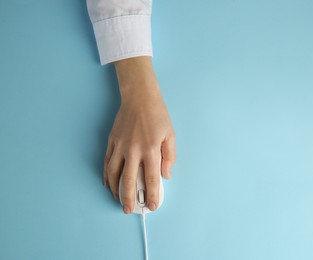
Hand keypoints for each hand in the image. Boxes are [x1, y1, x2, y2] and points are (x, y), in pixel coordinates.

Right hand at [103, 57, 175, 213]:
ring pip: (113, 173)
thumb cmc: (158, 116)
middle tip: (129, 209)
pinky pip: (107, 162)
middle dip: (129, 198)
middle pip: (129, 181)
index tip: (152, 206)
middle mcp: (134, 150)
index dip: (152, 195)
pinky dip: (106, 175)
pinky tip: (107, 183)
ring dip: (114, 189)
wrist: (140, 97)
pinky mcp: (111, 141)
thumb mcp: (170, 135)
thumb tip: (165, 175)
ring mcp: (120, 146)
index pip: (152, 179)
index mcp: (151, 150)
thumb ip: (169, 157)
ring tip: (117, 199)